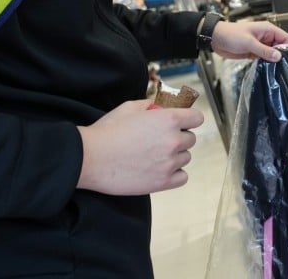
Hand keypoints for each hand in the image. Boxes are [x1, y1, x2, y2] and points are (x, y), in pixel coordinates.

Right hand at [76, 100, 203, 195]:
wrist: (90, 158)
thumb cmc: (108, 131)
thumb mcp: (129, 108)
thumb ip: (151, 105)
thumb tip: (161, 107)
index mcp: (169, 119)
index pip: (196, 118)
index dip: (189, 119)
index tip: (182, 122)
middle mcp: (174, 141)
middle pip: (190, 139)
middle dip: (178, 137)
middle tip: (160, 140)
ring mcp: (169, 163)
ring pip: (186, 158)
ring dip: (175, 156)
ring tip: (155, 156)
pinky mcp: (162, 182)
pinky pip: (182, 177)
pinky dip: (175, 174)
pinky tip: (160, 169)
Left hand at [209, 20, 287, 62]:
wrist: (215, 39)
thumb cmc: (231, 35)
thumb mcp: (249, 42)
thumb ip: (264, 50)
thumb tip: (278, 56)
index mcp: (267, 30)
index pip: (285, 38)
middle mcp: (266, 37)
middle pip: (280, 47)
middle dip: (281, 56)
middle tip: (282, 67)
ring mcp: (260, 45)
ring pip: (272, 54)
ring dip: (273, 60)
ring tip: (275, 69)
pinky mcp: (254, 52)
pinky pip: (264, 58)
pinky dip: (266, 63)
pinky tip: (267, 69)